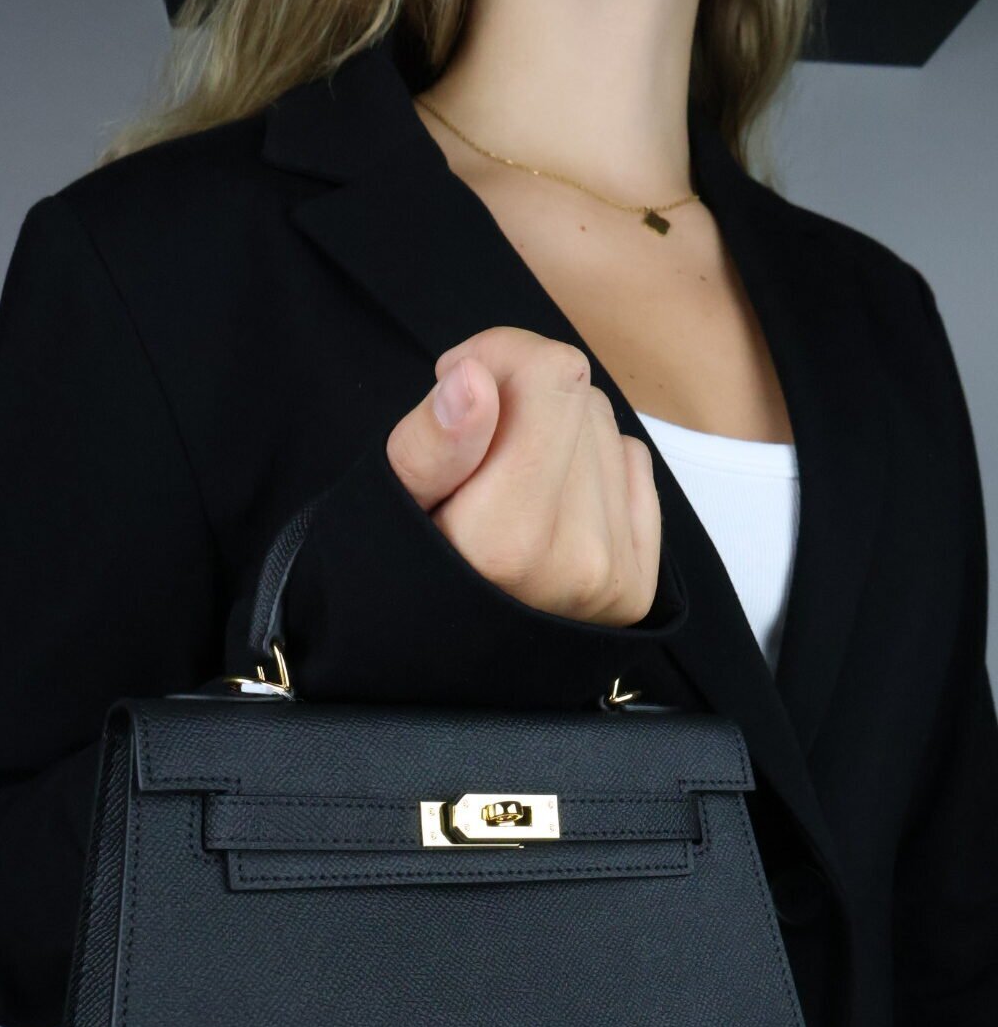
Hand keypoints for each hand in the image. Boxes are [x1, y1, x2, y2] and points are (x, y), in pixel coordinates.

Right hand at [384, 326, 662, 626]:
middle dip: (524, 401)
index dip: (502, 356)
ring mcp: (613, 576)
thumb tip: (475, 377)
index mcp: (506, 539)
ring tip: (508, 487)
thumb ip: (431, 443)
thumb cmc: (406, 576)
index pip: (554, 373)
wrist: (440, 671)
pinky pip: (634, 467)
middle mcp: (573, 561)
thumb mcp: (389, 505)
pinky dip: (591, 470)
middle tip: (477, 451)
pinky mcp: (637, 585)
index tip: (460, 386)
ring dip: (557, 435)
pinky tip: (548, 506)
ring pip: (606, 428)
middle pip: (580, 396)